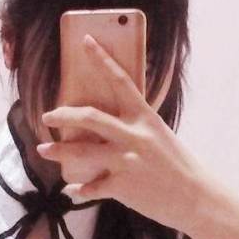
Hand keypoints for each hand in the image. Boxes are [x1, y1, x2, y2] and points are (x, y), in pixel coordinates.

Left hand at [37, 33, 206, 233]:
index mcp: (144, 118)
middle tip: (48, 115)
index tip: (85, 41)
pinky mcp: (121, 186)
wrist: (195, 197)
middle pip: (90, 117)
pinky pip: (90, 186)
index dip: (102, 59)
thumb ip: (136, 129)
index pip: (121, 81)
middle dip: (63, 114)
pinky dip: (79, 189)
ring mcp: (125, 161)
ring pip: (82, 152)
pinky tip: (72, 189)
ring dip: (58, 150)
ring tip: (43, 149)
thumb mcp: (159, 136)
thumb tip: (113, 126)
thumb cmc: (178, 166)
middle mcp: (133, 136)